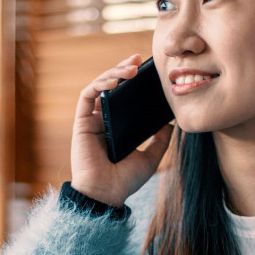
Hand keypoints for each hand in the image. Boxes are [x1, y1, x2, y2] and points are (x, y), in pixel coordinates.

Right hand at [69, 54, 173, 207]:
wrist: (106, 195)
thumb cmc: (125, 181)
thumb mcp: (150, 157)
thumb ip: (160, 140)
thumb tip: (172, 122)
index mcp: (117, 127)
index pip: (124, 97)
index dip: (132, 81)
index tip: (147, 69)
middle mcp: (102, 120)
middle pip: (111, 87)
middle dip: (123, 69)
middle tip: (138, 60)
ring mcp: (91, 120)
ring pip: (99, 86)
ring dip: (113, 72)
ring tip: (131, 68)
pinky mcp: (81, 122)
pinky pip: (88, 95)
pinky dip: (100, 83)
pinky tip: (114, 79)